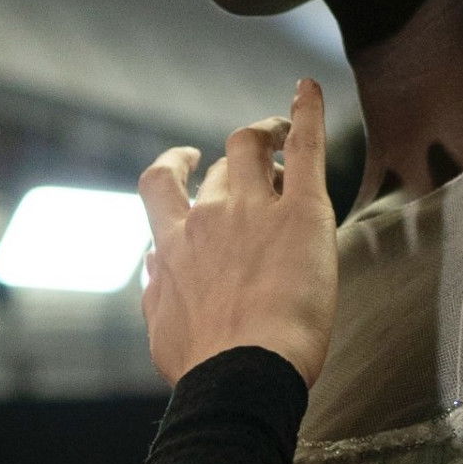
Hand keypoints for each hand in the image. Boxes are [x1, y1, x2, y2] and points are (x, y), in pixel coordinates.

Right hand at [140, 79, 336, 386]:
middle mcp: (206, 217)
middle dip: (238, 162)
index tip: (188, 160)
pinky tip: (310, 89)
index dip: (174, 166)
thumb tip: (152, 266)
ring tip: (285, 129)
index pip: (161, 187)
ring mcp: (252, 209)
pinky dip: (307, 111)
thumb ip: (156, 289)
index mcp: (172, 246)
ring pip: (251, 144)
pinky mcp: (300, 212)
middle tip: (264, 165)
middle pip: (219, 168)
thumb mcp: (162, 329)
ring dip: (266, 131)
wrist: (243, 374)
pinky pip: (304, 146)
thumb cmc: (205, 366)